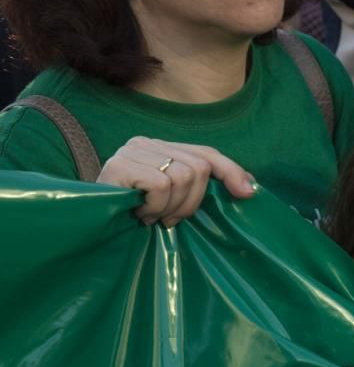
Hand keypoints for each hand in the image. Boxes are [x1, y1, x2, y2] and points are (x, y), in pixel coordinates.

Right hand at [97, 137, 257, 226]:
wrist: (90, 224)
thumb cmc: (135, 216)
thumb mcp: (172, 200)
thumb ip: (200, 188)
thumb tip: (249, 188)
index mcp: (162, 148)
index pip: (207, 153)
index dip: (231, 171)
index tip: (248, 193)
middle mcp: (147, 142)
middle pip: (199, 168)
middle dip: (192, 202)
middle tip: (169, 218)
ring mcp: (132, 151)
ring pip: (183, 177)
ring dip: (171, 207)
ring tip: (151, 215)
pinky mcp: (119, 165)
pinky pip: (161, 186)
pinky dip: (156, 206)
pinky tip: (139, 213)